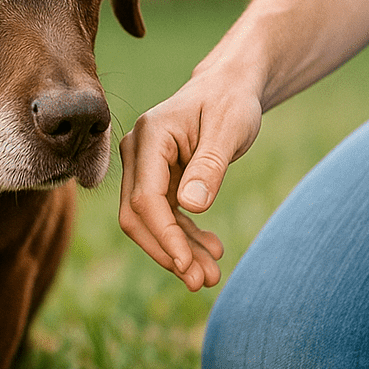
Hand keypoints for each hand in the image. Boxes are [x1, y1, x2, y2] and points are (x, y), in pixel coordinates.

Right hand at [118, 68, 261, 290]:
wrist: (229, 86)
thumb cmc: (231, 100)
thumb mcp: (229, 129)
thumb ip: (210, 166)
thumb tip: (191, 207)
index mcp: (149, 136)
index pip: (145, 197)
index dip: (164, 235)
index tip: (187, 266)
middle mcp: (137, 152)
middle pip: (137, 215)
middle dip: (167, 251)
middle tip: (201, 282)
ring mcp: (144, 166)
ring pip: (148, 221)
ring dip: (176, 251)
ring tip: (209, 276)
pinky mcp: (156, 177)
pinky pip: (164, 215)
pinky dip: (183, 237)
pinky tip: (209, 250)